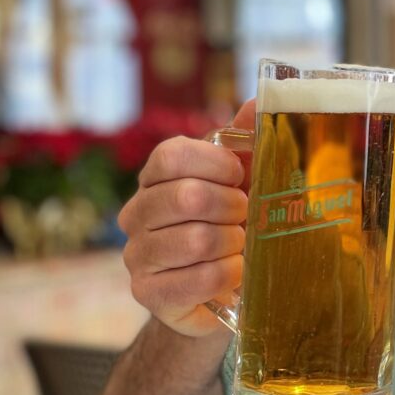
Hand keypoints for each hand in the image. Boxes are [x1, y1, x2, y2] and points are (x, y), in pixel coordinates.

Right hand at [119, 99, 255, 336]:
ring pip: (195, 240)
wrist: (224, 285)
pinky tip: (234, 271)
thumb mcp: (247, 176)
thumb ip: (248, 139)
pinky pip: (200, 279)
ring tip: (240, 244)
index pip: (171, 155)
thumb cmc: (236, 221)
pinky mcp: (148, 293)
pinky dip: (230, 273)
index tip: (240, 175)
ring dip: (234, 242)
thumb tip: (257, 101)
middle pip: (187, 196)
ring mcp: (137, 254)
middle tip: (246, 215)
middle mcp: (137, 212)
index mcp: (157, 176)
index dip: (215, 163)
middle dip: (233, 207)